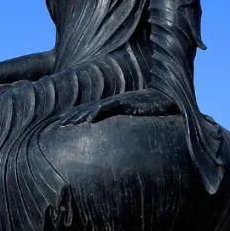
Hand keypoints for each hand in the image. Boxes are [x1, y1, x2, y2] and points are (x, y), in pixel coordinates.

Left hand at [56, 88, 176, 126]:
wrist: (170, 98)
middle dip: (73, 116)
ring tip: (67, 123)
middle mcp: (114, 101)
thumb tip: (118, 132)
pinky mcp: (127, 102)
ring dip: (80, 115)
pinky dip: (97, 113)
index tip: (64, 122)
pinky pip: (109, 108)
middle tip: (59, 124)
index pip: (91, 109)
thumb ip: (125, 120)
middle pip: (89, 108)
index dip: (77, 115)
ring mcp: (119, 101)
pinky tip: (88, 120)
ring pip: (95, 108)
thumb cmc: (155, 107)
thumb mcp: (136, 114)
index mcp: (114, 104)